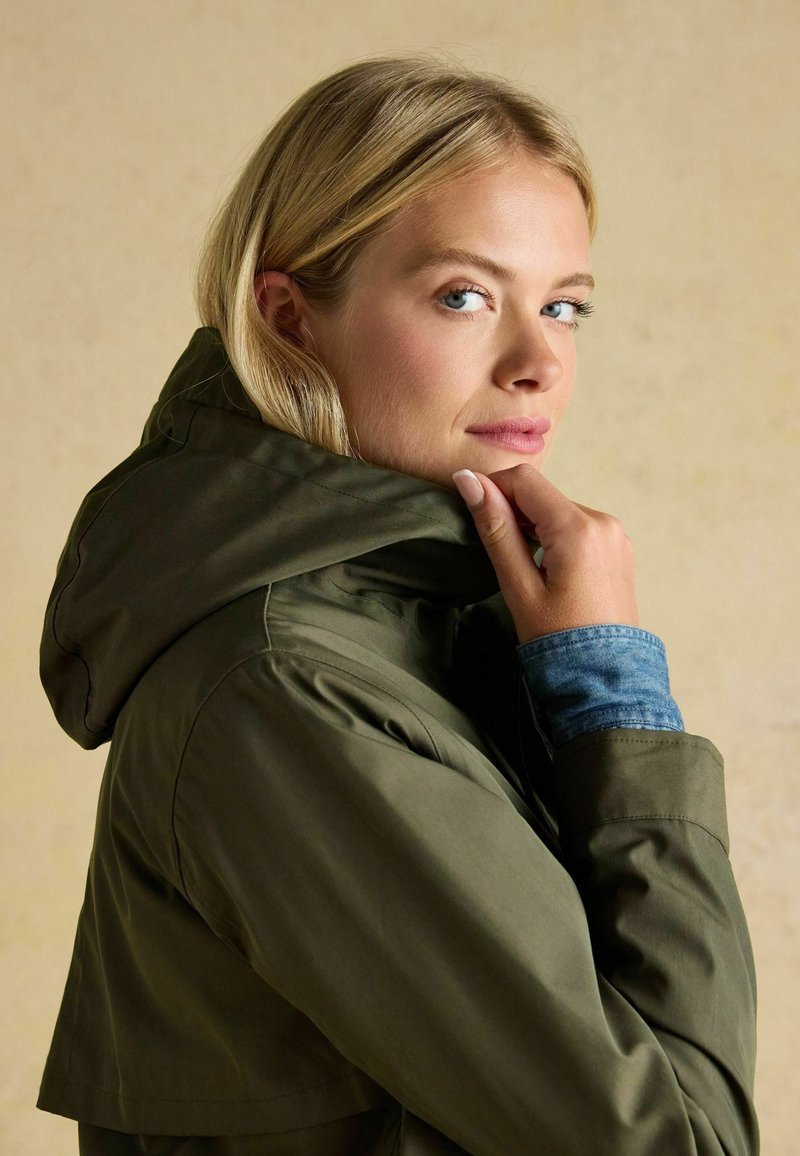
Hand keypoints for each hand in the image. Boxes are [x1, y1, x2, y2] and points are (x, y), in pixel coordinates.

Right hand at [452, 465, 639, 643]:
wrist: (605, 680)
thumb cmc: (558, 640)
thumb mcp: (519, 587)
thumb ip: (496, 529)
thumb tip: (468, 481)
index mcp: (578, 528)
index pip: (525, 480)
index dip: (491, 487)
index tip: (470, 510)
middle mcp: (602, 521)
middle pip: (542, 494)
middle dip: (512, 510)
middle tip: (496, 551)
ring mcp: (614, 535)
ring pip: (557, 509)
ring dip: (532, 524)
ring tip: (522, 567)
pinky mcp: (617, 549)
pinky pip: (576, 526)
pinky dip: (553, 536)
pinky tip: (545, 569)